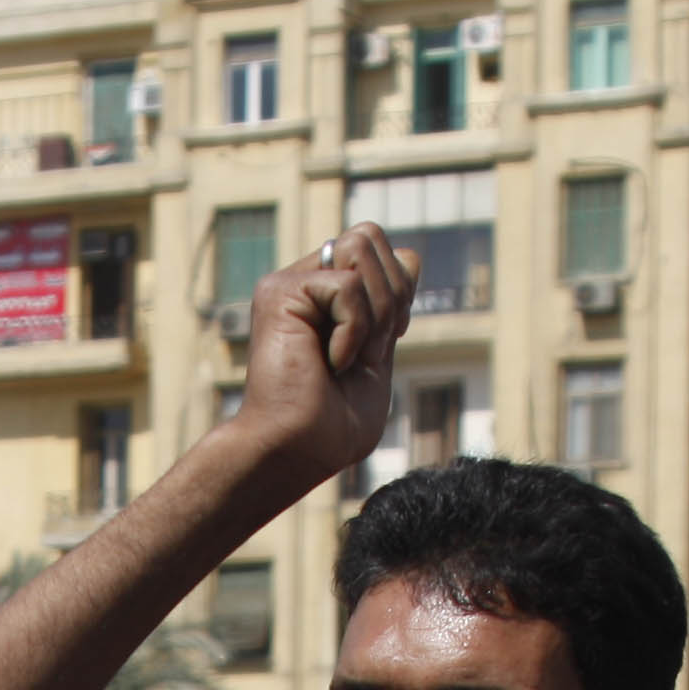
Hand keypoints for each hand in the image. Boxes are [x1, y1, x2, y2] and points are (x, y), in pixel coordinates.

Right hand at [228, 222, 416, 496]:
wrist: (297, 452)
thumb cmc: (332, 425)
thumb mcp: (380, 353)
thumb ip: (393, 303)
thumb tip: (409, 255)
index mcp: (328, 296)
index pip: (386, 253)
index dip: (399, 291)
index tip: (380, 345)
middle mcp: (306, 281)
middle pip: (373, 237)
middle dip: (389, 297)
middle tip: (364, 353)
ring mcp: (290, 284)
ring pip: (362, 248)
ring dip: (373, 313)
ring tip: (345, 359)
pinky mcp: (279, 292)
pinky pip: (347, 286)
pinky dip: (353, 332)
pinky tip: (330, 363)